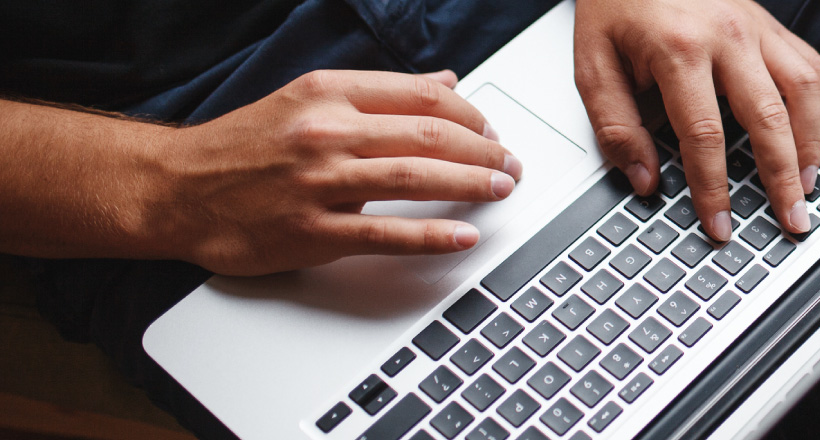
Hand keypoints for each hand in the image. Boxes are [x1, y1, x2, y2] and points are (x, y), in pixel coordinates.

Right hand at [149, 69, 520, 274]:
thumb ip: (379, 93)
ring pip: (415, 177)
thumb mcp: (308, 100)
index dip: (469, 115)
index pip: (420, 96)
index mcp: (328, 94)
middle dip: (483, 150)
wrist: (175, 189)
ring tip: (501, 190)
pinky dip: (431, 234)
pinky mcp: (310, 232)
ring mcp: (319, 183)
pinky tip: (463, 235)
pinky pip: (384, 233)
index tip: (490, 130)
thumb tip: (445, 84)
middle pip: (429, 135)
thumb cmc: (243, 147)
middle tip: (509, 164)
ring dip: (470, 184)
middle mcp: (327, 133)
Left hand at [574, 0, 819, 240]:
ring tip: (809, 188)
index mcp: (679, 48)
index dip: (714, 188)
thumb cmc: (616, 3)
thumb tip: (644, 179)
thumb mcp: (592, 63)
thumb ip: (615, 125)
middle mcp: (727, 36)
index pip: (704, 135)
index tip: (720, 224)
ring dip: (811, 146)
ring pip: (804, 91)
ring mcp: (755, 27)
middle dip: (783, 178)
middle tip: (791, 220)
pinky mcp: (770, 25)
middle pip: (769, 118)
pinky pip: (815, 66)